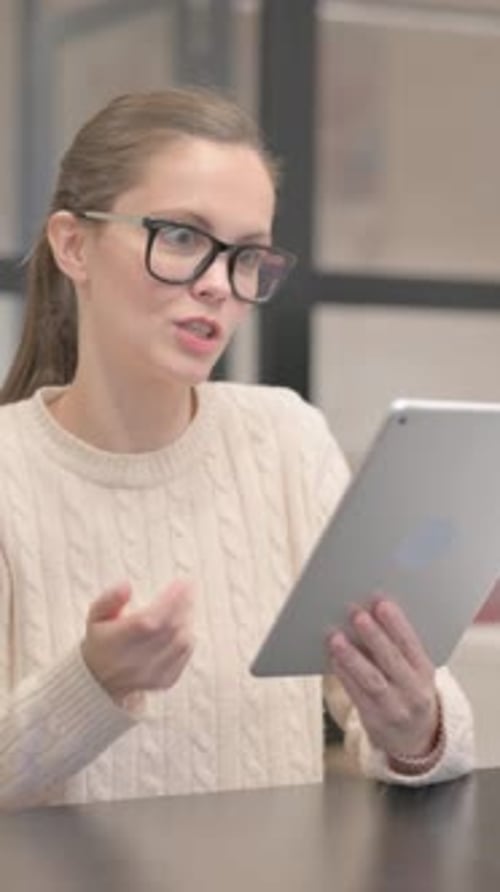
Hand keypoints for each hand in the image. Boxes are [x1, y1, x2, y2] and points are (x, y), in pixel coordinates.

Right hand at [81, 580, 193, 700]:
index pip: (147, 620)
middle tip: (189, 588)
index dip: (168, 601)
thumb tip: (127, 585)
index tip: (181, 583)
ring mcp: (150, 674)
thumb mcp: (96, 616)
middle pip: (167, 630)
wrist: (101, 680)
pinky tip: (184, 626)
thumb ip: (110, 599)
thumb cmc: (101, 641)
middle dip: (183, 605)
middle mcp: (133, 661)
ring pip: (180, 644)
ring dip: (187, 620)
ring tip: (186, 605)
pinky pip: (184, 657)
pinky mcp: (164, 681)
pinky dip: (188, 639)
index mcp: (116, 642)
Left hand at [326, 598, 439, 758]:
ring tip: (336, 636)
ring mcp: (394, 709)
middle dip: (373, 636)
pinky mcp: (374, 721)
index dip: (397, 624)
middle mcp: (414, 692)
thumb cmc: (408, 689)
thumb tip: (370, 612)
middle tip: (356, 613)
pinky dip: (344, 675)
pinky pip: (357, 695)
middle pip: (392, 661)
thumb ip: (398, 647)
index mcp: (426, 673)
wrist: (416, 738)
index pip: (412, 645)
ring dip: (352, 657)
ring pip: (372, 680)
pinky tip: (333, 658)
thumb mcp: (414, 671)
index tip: (381, 602)